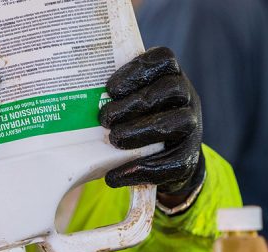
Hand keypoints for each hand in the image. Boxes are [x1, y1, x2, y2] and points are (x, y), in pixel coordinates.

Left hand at [99, 47, 204, 197]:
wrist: (169, 162)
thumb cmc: (141, 124)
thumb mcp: (134, 105)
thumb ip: (116, 98)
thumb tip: (75, 100)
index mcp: (171, 77)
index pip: (163, 59)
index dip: (137, 70)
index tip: (110, 88)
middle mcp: (187, 98)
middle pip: (170, 90)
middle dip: (134, 104)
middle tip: (104, 118)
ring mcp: (193, 128)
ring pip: (176, 123)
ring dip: (140, 131)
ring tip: (113, 139)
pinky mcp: (189, 158)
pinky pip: (171, 163)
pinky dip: (141, 169)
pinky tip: (116, 175)